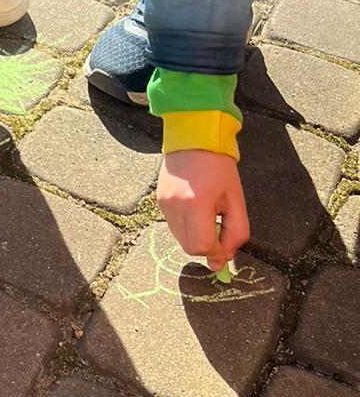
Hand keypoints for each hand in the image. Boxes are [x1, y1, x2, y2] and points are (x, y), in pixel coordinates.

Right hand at [158, 150, 248, 269]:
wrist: (194, 138)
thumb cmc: (219, 167)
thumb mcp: (236, 199)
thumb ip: (236, 232)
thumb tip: (225, 258)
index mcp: (195, 204)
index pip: (202, 246)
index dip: (217, 253)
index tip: (227, 247)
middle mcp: (174, 206)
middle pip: (189, 247)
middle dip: (206, 247)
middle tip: (219, 230)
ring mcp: (163, 204)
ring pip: (180, 239)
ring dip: (196, 237)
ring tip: (207, 215)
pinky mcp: (159, 201)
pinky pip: (174, 226)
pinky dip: (187, 227)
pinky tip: (196, 210)